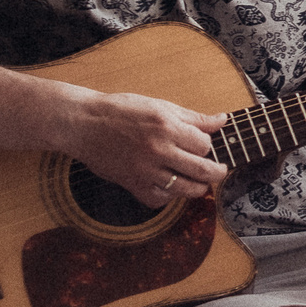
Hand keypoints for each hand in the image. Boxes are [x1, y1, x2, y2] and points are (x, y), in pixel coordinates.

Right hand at [66, 89, 226, 206]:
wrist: (84, 124)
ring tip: (199, 182)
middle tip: (219, 171)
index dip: (208, 145)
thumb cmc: (121, 111)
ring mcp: (144, 171)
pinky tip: (171, 187)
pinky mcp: (132, 184)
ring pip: (184, 189)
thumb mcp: (159, 106)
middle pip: (202, 171)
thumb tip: (221, 120)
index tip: (204, 145)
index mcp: (166, 127)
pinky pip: (159, 200)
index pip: (204, 145)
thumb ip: (193, 117)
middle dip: (217, 173)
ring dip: (198, 188)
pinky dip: (169, 196)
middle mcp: (157, 150)